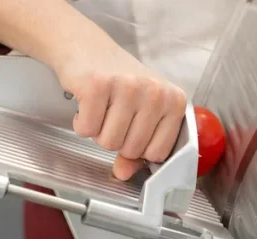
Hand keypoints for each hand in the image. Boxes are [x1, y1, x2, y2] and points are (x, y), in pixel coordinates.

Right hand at [54, 44, 187, 180]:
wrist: (87, 47)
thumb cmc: (119, 82)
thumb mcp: (140, 113)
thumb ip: (138, 149)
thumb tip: (123, 173)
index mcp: (175, 101)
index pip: (158, 153)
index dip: (140, 150)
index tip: (133, 130)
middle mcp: (156, 92)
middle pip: (131, 150)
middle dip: (117, 139)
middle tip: (113, 114)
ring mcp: (128, 87)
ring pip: (109, 143)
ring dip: (98, 131)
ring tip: (102, 108)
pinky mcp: (97, 85)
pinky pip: (86, 130)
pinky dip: (81, 123)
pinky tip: (87, 104)